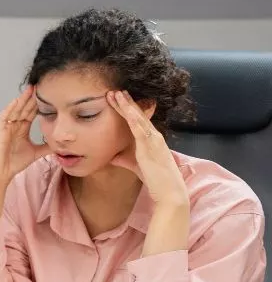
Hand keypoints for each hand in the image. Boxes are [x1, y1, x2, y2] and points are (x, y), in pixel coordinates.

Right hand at [0, 86, 51, 187]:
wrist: (1, 173)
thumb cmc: (14, 162)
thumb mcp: (36, 153)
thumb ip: (47, 147)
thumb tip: (61, 144)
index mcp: (22, 129)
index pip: (31, 113)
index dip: (38, 103)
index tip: (47, 93)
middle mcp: (14, 125)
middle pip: (24, 108)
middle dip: (31, 97)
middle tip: (40, 85)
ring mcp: (6, 127)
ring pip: (15, 110)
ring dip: (22, 99)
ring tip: (30, 89)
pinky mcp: (0, 131)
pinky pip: (4, 117)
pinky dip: (10, 109)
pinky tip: (16, 101)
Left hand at [106, 91, 187, 206]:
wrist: (170, 191)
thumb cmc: (155, 179)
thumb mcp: (136, 166)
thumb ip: (124, 159)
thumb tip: (111, 157)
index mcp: (151, 139)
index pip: (137, 120)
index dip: (128, 108)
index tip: (117, 98)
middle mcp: (154, 136)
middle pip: (137, 115)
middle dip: (126, 102)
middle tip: (114, 90)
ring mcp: (154, 140)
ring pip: (138, 118)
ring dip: (127, 105)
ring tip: (116, 93)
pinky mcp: (151, 147)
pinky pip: (140, 129)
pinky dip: (133, 118)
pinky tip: (125, 109)